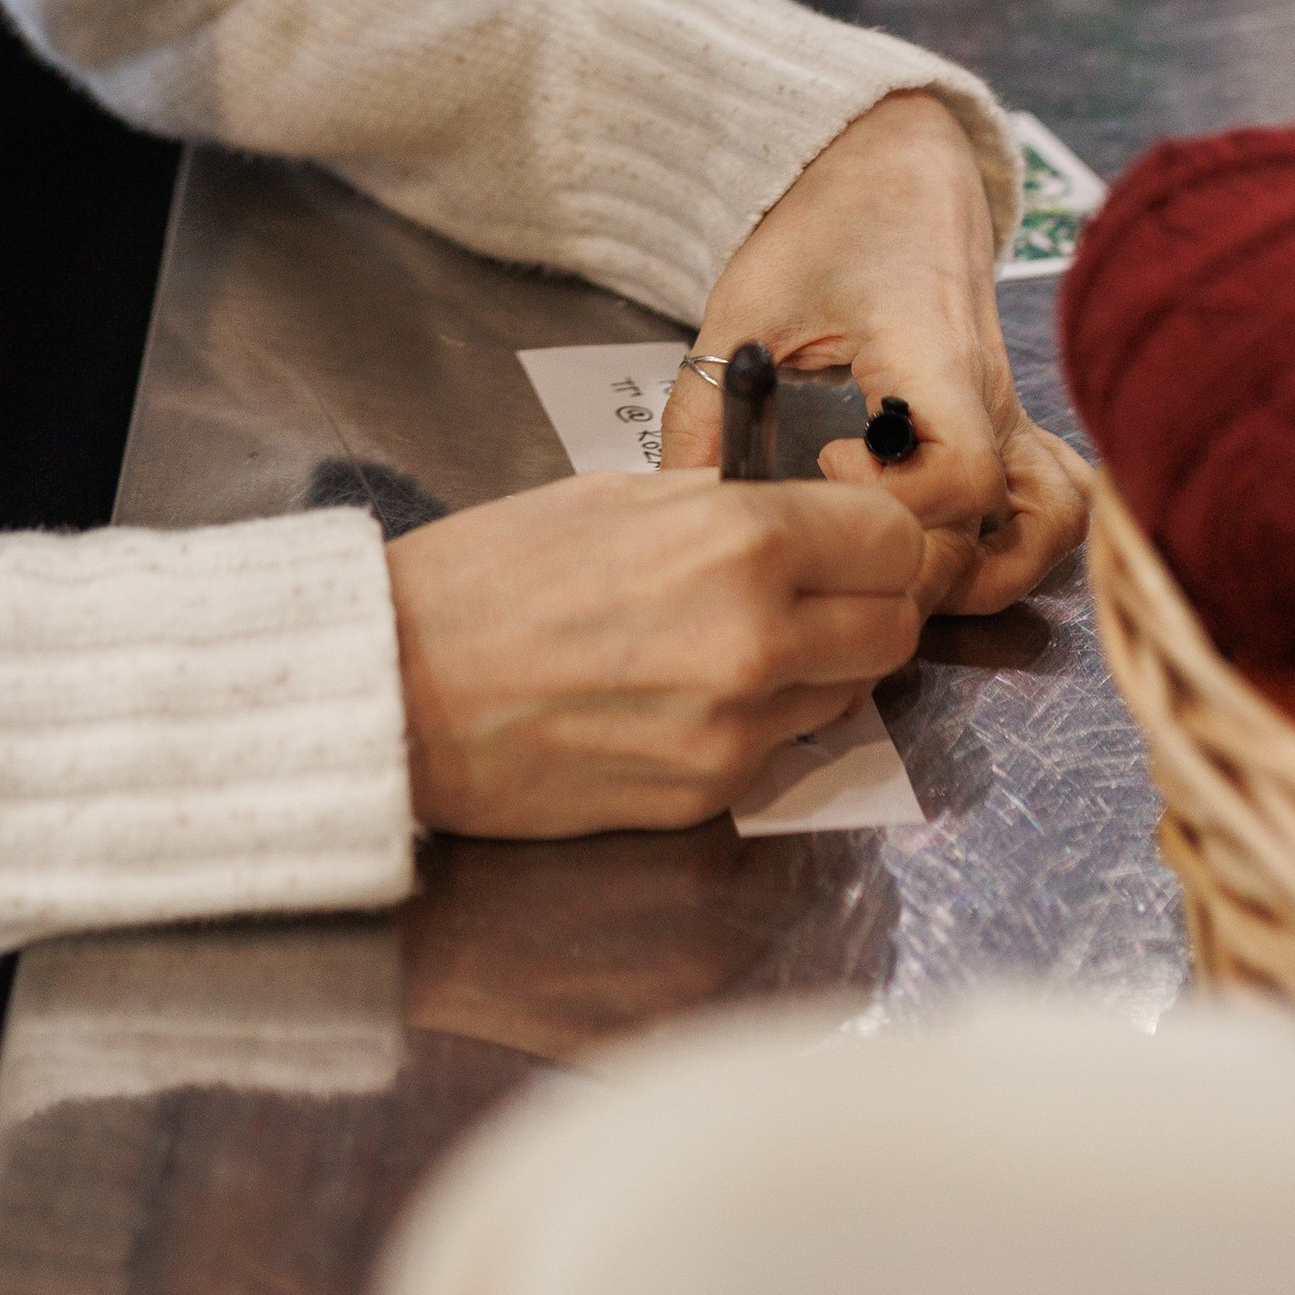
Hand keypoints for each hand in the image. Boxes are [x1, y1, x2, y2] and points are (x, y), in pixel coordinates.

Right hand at [388, 472, 924, 836]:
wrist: (398, 690)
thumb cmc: (487, 576)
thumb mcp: (616, 496)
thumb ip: (726, 504)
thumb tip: (800, 511)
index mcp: (740, 544)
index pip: (896, 540)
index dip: (876, 531)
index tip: (847, 531)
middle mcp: (757, 643)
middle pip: (896, 627)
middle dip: (868, 602)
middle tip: (815, 587)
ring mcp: (736, 733)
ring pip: (849, 696)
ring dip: (820, 666)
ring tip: (741, 639)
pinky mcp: (707, 798)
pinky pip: (778, 750)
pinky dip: (757, 721)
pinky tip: (687, 693)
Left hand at [662, 93, 1091, 618]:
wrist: (897, 160)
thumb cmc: (829, 220)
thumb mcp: (748, 304)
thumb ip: (706, 403)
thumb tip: (675, 496)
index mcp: (935, 360)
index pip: (964, 478)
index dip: (898, 503)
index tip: (830, 465)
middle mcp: (992, 397)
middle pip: (996, 532)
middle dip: (915, 564)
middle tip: (841, 534)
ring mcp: (1012, 411)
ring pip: (1048, 527)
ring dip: (986, 567)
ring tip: (899, 553)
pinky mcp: (1011, 416)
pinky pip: (1054, 496)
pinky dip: (1023, 534)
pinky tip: (955, 534)